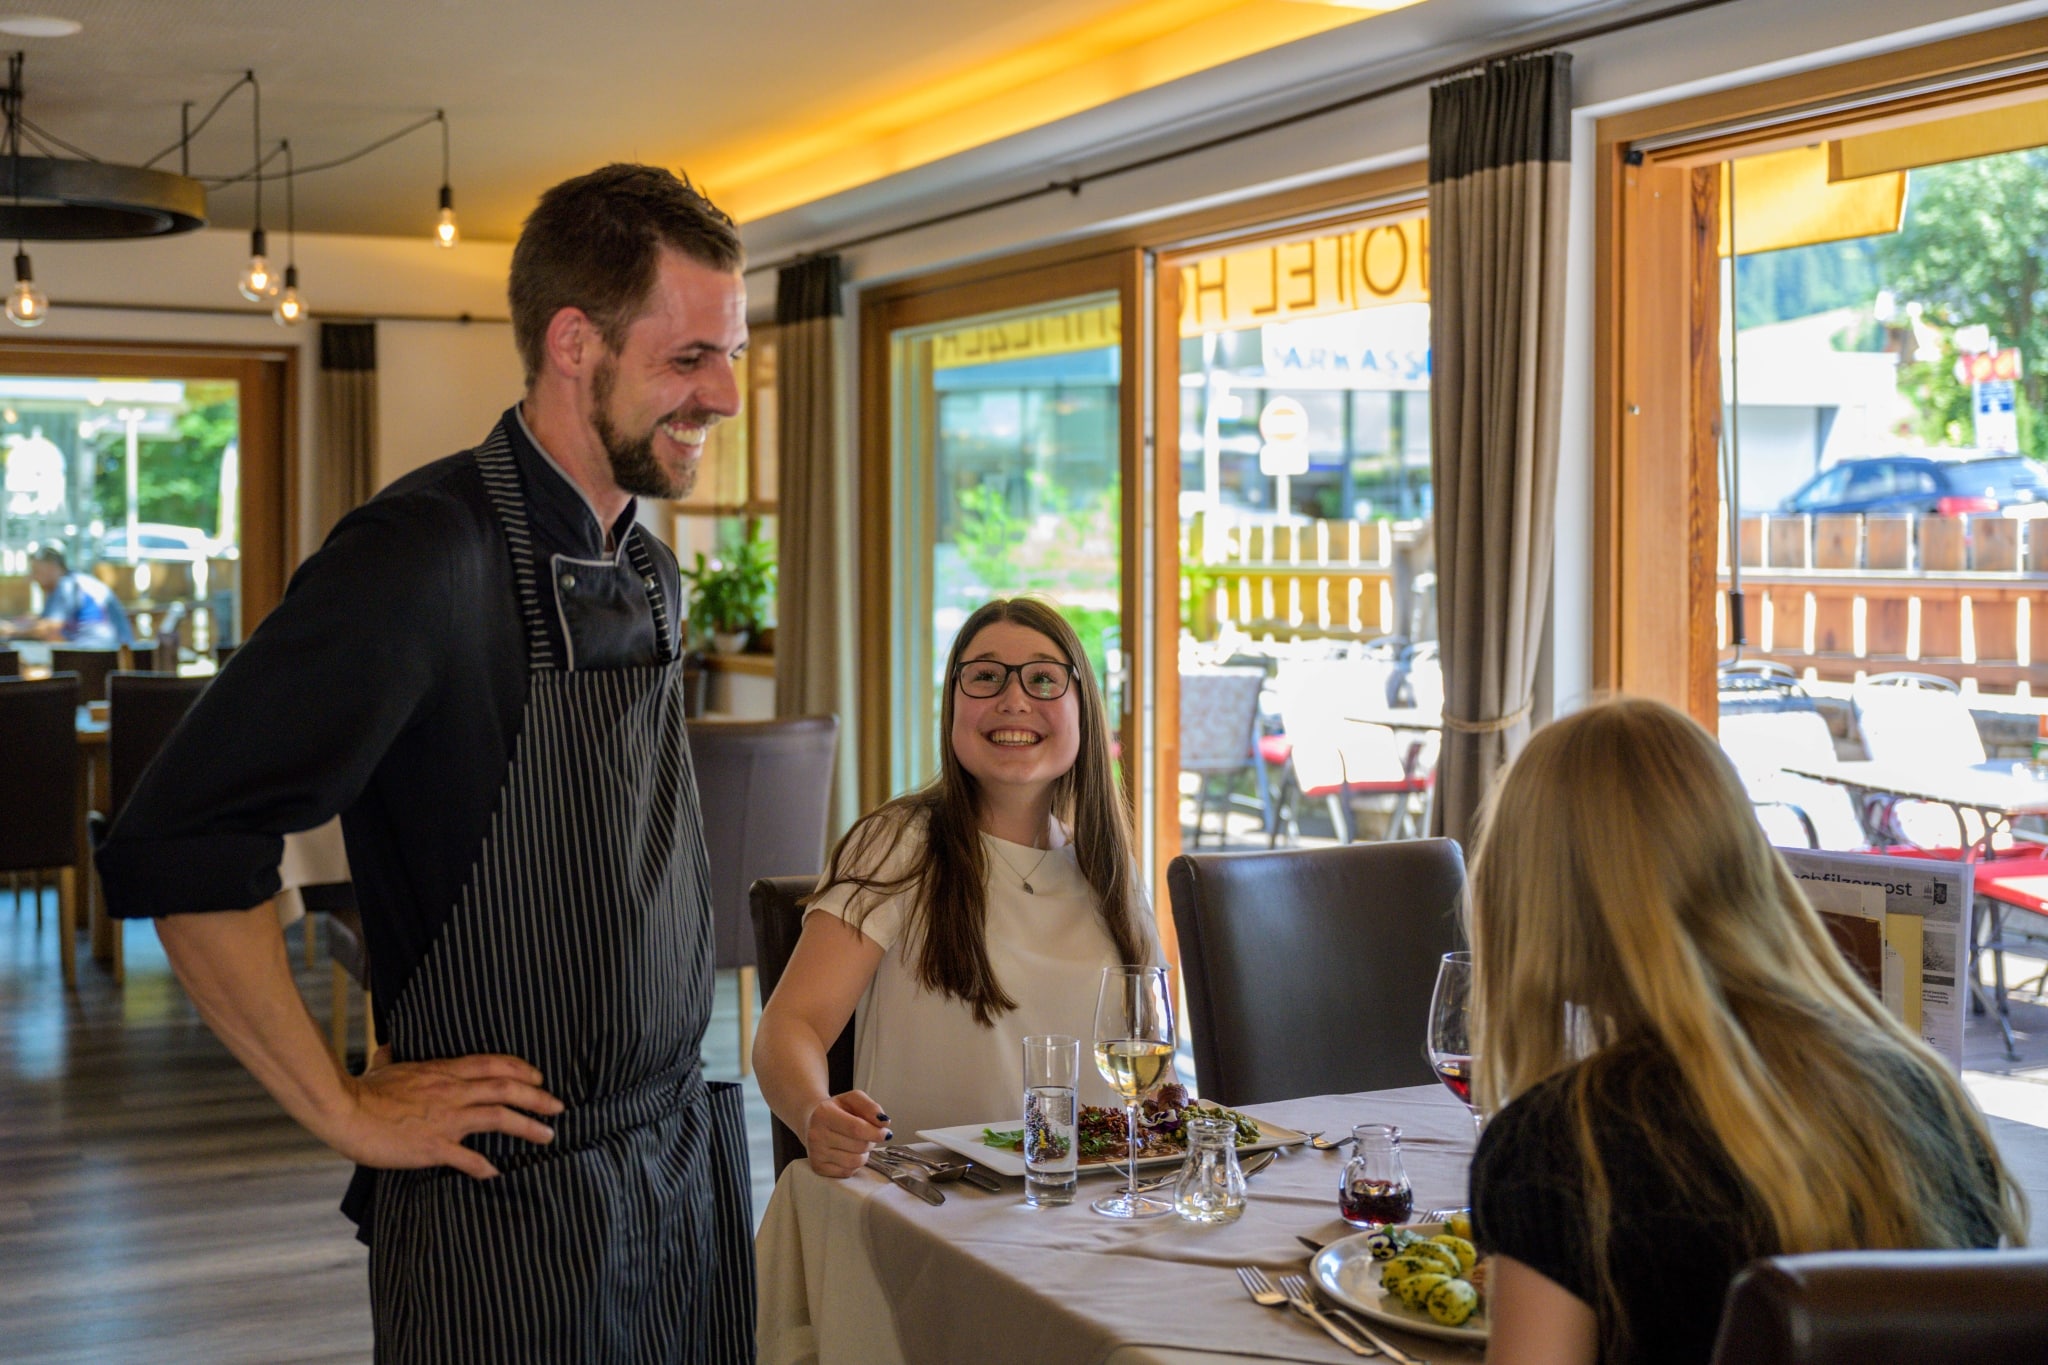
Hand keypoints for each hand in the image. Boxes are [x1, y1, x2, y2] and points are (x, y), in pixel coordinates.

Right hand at [324, 1047, 564, 1180]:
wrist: (347, 1112)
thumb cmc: (363, 1090)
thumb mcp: (383, 1066)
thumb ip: (392, 1057)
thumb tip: (389, 1048)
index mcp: (443, 1072)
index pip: (492, 1064)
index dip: (520, 1070)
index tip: (538, 1077)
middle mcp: (452, 1092)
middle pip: (506, 1089)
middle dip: (537, 1097)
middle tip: (558, 1106)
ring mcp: (446, 1119)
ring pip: (499, 1117)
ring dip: (528, 1126)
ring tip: (548, 1135)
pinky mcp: (433, 1146)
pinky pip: (467, 1157)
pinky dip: (484, 1165)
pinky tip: (496, 1172)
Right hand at [803, 1089, 890, 1177]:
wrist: (812, 1120)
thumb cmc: (837, 1109)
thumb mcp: (853, 1099)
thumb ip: (871, 1106)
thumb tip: (884, 1123)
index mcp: (824, 1114)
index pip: (856, 1128)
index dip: (876, 1132)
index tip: (885, 1133)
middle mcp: (816, 1135)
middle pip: (859, 1146)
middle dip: (870, 1141)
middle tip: (867, 1134)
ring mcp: (816, 1153)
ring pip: (855, 1162)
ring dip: (863, 1154)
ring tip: (857, 1143)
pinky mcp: (818, 1168)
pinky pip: (847, 1172)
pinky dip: (854, 1164)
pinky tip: (848, 1153)